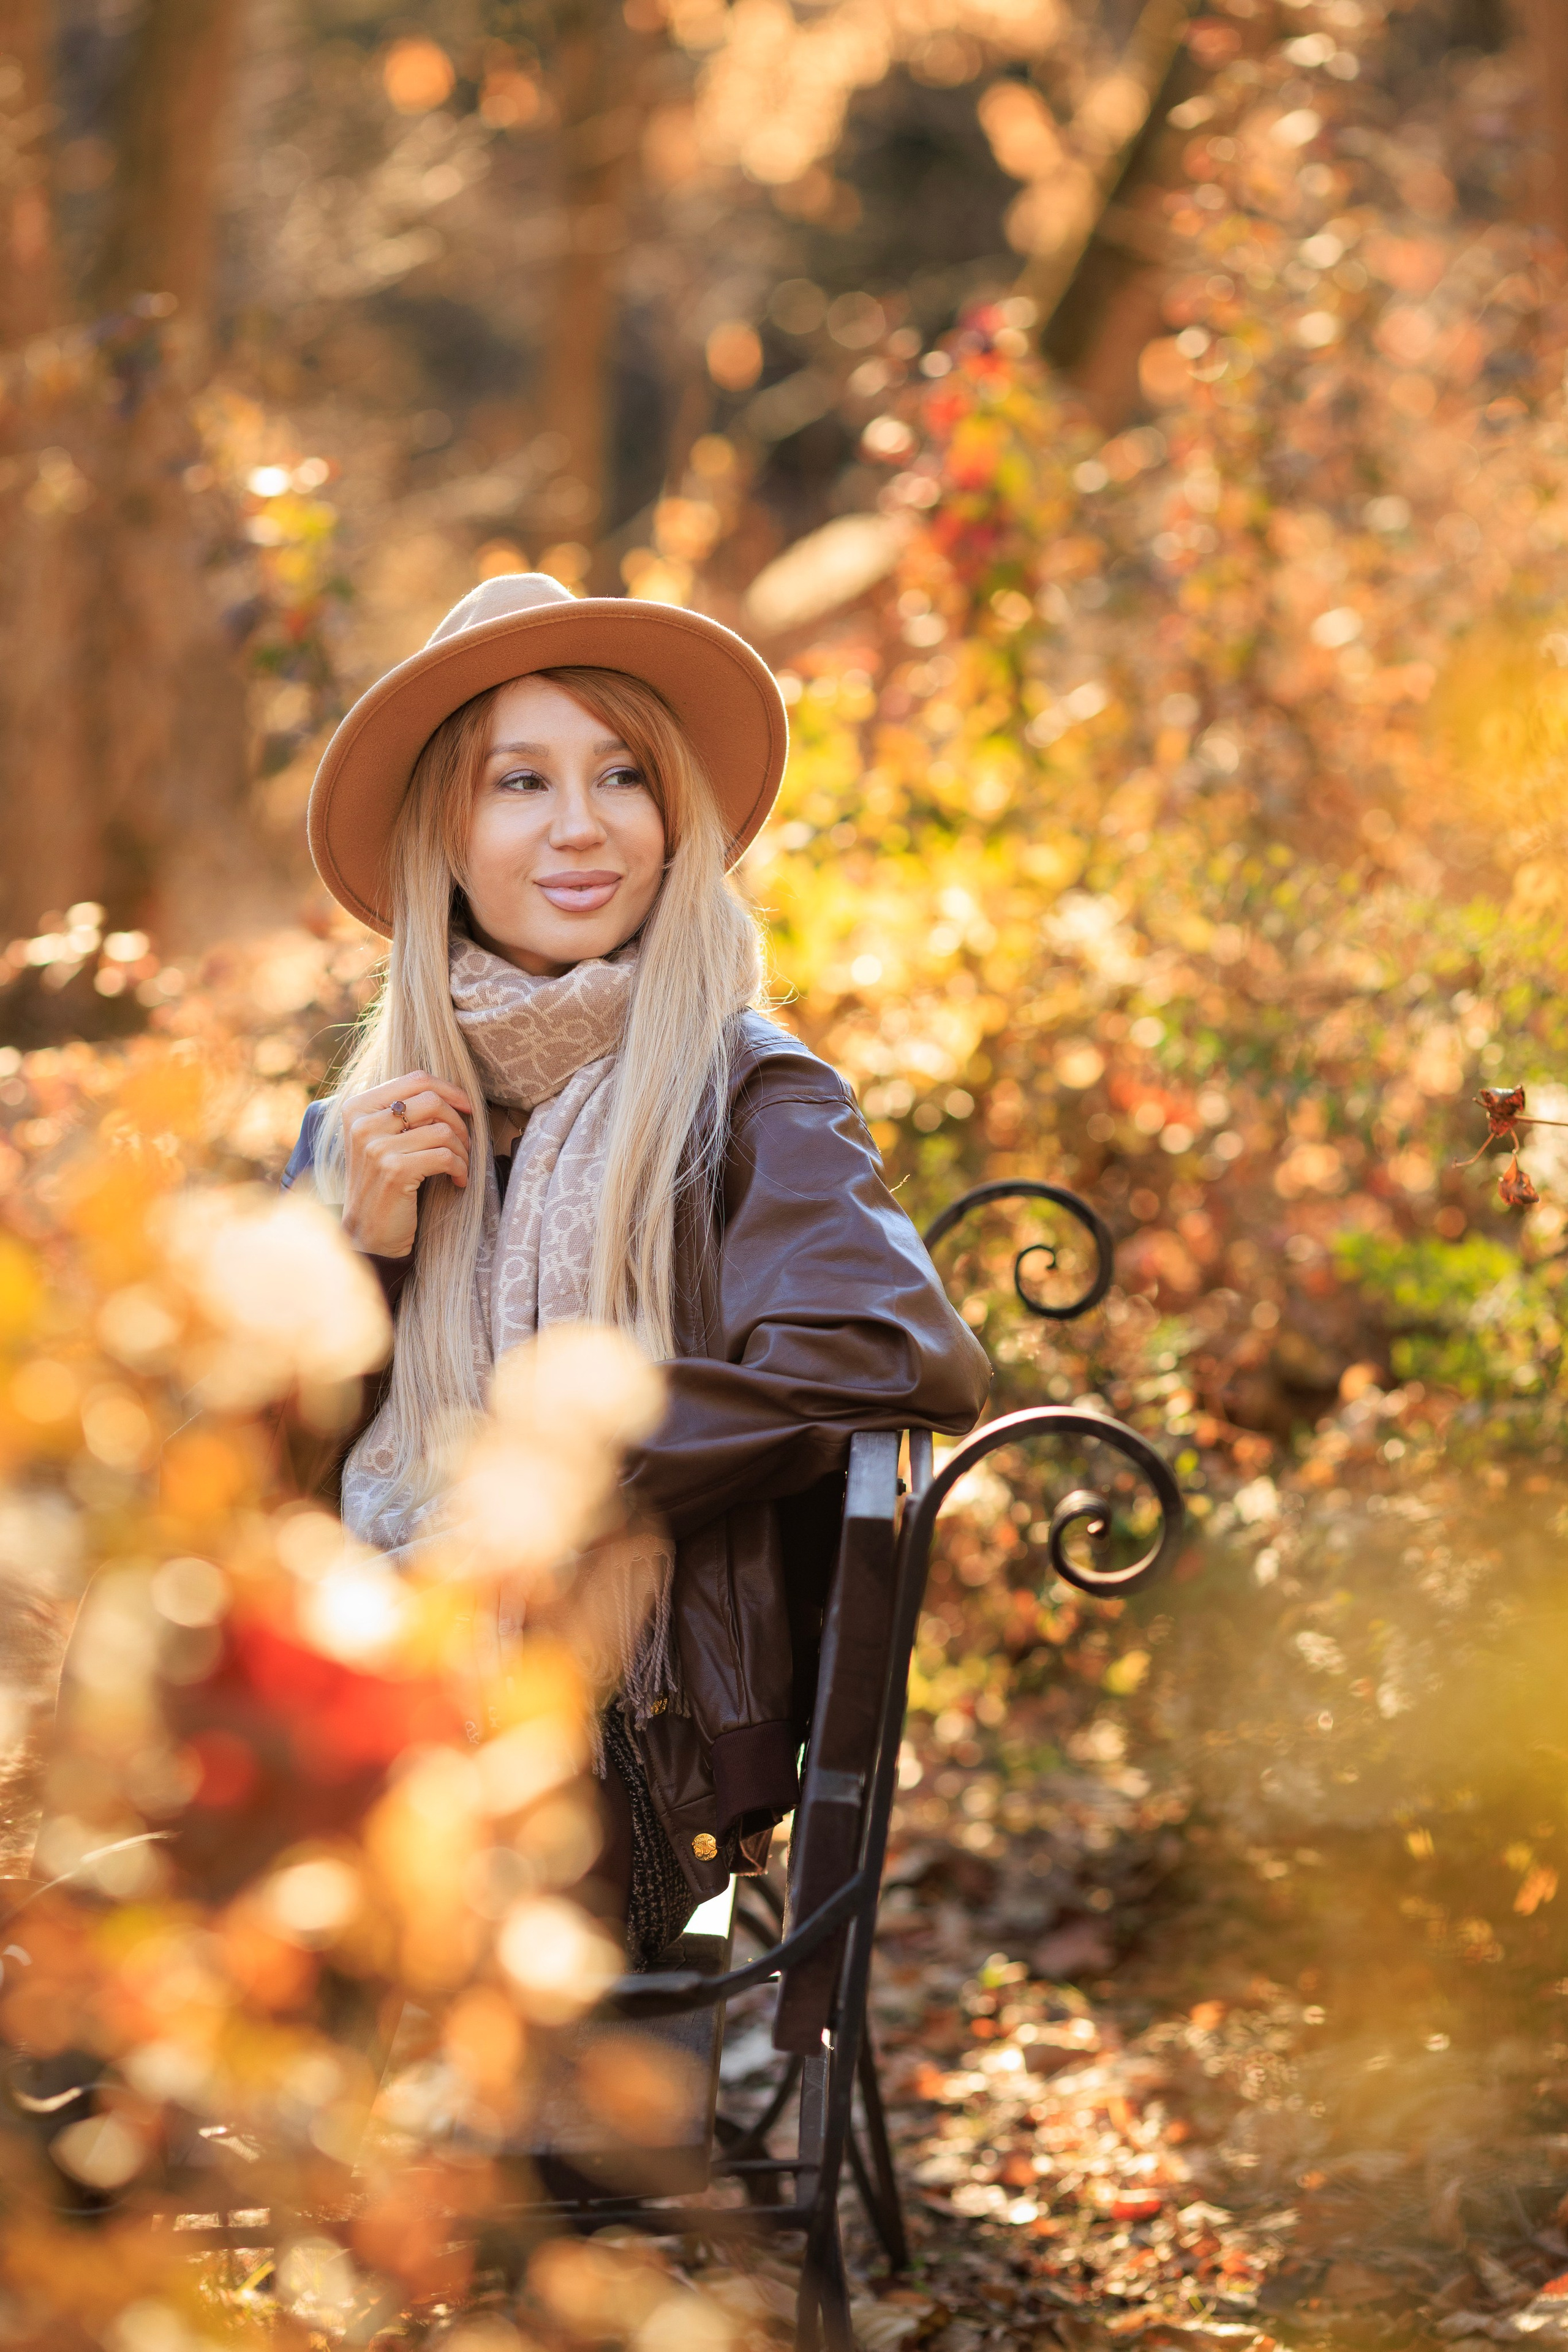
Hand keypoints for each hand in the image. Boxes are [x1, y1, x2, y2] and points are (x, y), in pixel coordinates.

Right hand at [339, 1072, 473, 1259]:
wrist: (368, 1230)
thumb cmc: (383, 1181)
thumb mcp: (382, 1138)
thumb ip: (403, 1111)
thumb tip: (451, 1091)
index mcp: (358, 1107)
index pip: (416, 1079)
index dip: (450, 1090)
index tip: (467, 1107)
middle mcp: (363, 1123)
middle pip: (433, 1100)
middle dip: (459, 1122)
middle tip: (464, 1144)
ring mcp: (376, 1147)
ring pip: (442, 1130)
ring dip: (462, 1150)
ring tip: (459, 1165)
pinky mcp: (394, 1171)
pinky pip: (445, 1157)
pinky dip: (460, 1168)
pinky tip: (458, 1180)